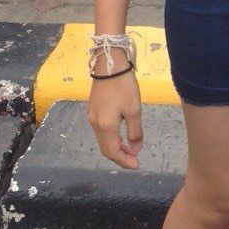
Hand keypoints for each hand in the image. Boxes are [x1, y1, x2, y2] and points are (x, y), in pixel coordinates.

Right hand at [86, 55, 143, 170]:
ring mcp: (92, 116)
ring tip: (131, 148)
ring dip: (116, 146)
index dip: (124, 161)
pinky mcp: (92, 109)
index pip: (112, 152)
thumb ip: (135, 132)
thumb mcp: (134, 110)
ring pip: (103, 139)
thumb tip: (136, 148)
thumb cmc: (124, 86)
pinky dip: (112, 137)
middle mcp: (94, 124)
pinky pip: (101, 130)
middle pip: (105, 148)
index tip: (137, 165)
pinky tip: (122, 135)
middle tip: (135, 158)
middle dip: (120, 155)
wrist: (110, 63)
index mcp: (105, 126)